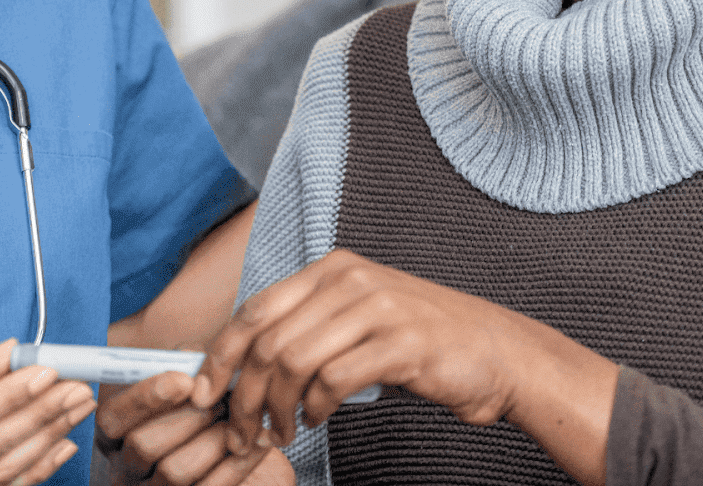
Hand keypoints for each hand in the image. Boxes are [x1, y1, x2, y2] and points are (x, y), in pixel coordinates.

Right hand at [95, 372, 291, 485]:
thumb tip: (193, 356)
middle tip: (218, 400)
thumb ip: (184, 366)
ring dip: (212, 440)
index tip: (185, 379)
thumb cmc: (196, 409)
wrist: (223, 445)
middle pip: (142, 446)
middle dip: (186, 418)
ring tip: (236, 419)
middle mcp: (126, 466)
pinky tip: (260, 441)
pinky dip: (239, 465)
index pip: (111, 417)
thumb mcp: (184, 384)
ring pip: (175, 472)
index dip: (144, 397)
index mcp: (115, 433)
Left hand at [187, 249, 616, 485]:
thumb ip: (309, 330)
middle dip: (243, 394)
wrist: (499, 353)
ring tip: (282, 433)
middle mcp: (349, 279)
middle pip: (266, 339)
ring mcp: (376, 307)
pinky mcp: (400, 343)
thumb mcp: (358, 320)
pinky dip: (314, 409)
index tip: (203, 392)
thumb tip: (245, 365)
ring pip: (292, 361)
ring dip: (277, 409)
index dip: (220, 354)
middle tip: (242, 432)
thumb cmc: (422, 343)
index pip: (254, 309)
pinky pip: (333, 379)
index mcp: (332, 269)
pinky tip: (318, 420)